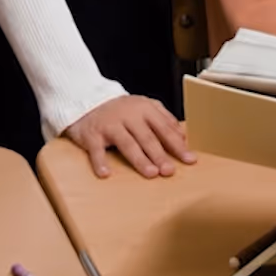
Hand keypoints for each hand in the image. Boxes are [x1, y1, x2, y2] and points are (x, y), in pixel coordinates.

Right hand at [64, 95, 195, 178]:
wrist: (86, 101)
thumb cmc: (120, 110)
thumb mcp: (145, 106)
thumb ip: (164, 118)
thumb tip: (183, 136)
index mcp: (144, 109)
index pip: (164, 128)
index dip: (177, 144)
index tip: (189, 159)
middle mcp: (128, 116)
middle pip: (147, 137)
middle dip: (160, 155)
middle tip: (170, 170)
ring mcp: (109, 125)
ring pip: (127, 144)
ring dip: (139, 159)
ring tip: (151, 173)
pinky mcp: (91, 134)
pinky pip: (96, 150)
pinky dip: (100, 162)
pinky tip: (105, 174)